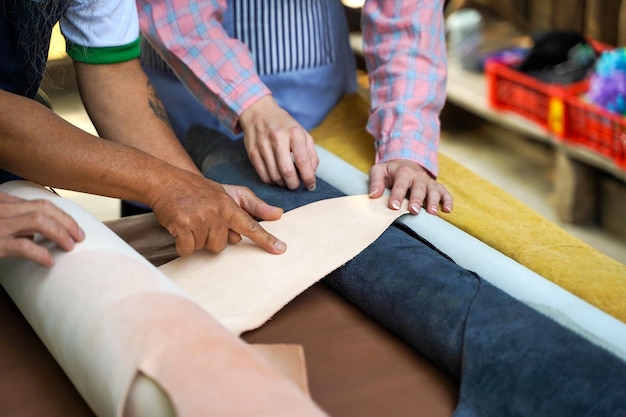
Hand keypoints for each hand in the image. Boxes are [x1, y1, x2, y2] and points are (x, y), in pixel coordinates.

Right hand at [0, 191, 84, 266]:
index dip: (62, 215)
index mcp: (3, 201)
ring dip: (60, 233)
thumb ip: (14, 221)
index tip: (75, 227)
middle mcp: (1, 208)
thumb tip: (34, 235)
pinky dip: (40, 254)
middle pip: (43, 208)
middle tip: (79, 236)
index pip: (41, 204)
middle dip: (67, 222)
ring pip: (38, 221)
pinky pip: (23, 246)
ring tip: (69, 246)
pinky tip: (49, 262)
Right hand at [150, 172, 285, 256]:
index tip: (281, 249)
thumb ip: (254, 205)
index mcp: (229, 205)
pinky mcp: (181, 225)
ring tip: (191, 221)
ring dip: (196, 240)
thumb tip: (278, 214)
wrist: (166, 181)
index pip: (251, 225)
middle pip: (221, 245)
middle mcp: (216, 212)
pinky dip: (182, 245)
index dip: (266, 239)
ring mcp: (199, 219)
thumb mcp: (229, 193)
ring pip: (204, 248)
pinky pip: (187, 250)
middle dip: (211, 238)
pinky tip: (180, 228)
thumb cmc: (200, 190)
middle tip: (203, 220)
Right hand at [239, 96, 318, 190]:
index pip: (303, 161)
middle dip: (294, 184)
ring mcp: (263, 145)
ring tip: (286, 181)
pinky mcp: (252, 152)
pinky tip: (275, 177)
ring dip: (282, 184)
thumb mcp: (302, 133)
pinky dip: (271, 181)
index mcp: (294, 133)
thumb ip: (311, 154)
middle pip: (287, 171)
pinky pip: (263, 175)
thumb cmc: (284, 125)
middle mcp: (278, 138)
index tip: (310, 185)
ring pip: (274, 176)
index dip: (308, 178)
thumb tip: (311, 174)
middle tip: (296, 185)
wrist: (258, 111)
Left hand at [369, 160, 453, 214]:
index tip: (393, 206)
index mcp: (403, 171)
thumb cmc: (391, 172)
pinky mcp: (436, 187)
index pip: (400, 183)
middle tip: (413, 211)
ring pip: (434, 190)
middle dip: (417, 199)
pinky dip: (448, 200)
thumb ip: (375, 182)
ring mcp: (428, 182)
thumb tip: (374, 195)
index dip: (397, 195)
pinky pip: (445, 192)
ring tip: (432, 212)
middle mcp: (418, 176)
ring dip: (434, 201)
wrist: (406, 163)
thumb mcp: (379, 171)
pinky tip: (447, 210)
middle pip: (419, 188)